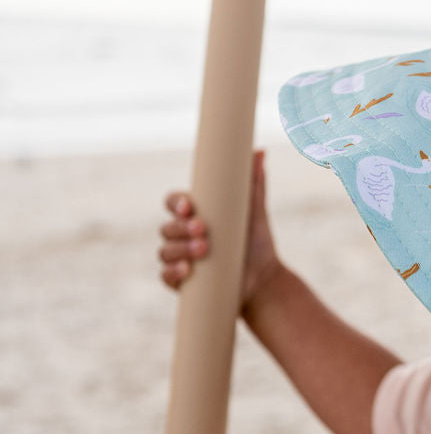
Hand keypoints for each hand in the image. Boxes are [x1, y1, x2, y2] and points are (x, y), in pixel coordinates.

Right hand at [158, 149, 281, 309]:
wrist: (263, 279)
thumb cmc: (256, 241)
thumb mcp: (255, 212)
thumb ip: (253, 183)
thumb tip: (258, 152)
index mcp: (195, 214)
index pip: (174, 203)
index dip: (176, 203)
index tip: (189, 206)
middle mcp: (182, 235)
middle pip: (167, 227)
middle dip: (182, 228)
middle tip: (203, 229)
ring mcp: (179, 258)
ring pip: (164, 251)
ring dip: (180, 249)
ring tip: (204, 250)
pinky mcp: (181, 281)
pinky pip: (165, 276)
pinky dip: (173, 272)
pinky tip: (187, 270)